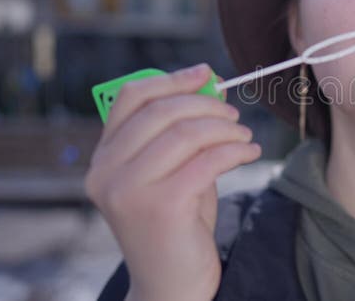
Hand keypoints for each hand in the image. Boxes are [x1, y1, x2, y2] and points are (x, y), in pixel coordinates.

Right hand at [85, 63, 260, 300]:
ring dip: (226, 128)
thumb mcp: (173, 170)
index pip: (130, 98)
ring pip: (186, 133)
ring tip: (245, 136)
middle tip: (235, 115)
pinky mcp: (159, 207)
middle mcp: (106, 172)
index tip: (207, 75)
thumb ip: (182, 131)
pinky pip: (207, 160)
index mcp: (103, 159)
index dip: (172, 80)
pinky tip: (251, 152)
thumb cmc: (177, 223)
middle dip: (207, 105)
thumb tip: (210, 83)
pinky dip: (236, 150)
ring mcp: (128, 190)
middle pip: (161, 111)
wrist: (172, 284)